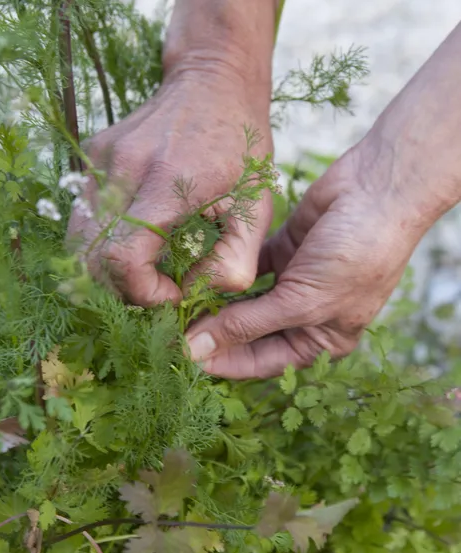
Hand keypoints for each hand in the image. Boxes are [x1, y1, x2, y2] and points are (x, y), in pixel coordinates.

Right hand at [68, 66, 272, 306]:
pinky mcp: (93, 155)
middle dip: (121, 288)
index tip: (173, 293)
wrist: (214, 78)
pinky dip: (101, 241)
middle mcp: (123, 168)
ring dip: (106, 268)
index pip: (121, 259)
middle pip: (89, 257)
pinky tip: (136, 239)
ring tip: (145, 268)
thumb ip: (233, 262)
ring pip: (77, 240)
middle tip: (157, 287)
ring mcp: (101, 159)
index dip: (142, 293)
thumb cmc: (242, 144)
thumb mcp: (257, 205)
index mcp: (167, 183)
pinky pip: (83, 216)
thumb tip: (193, 296)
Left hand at [185, 138, 430, 378]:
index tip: (184, 355)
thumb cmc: (356, 255)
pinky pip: (247, 267)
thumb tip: (197, 351)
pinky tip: (198, 274)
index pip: (262, 363)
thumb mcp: (302, 301)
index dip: (224, 362)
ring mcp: (292, 282)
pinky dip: (226, 270)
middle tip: (173, 328)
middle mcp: (304, 315)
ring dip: (216, 303)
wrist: (380, 189)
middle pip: (248, 334)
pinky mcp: (282, 250)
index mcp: (320, 341)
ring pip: (244, 301)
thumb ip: (247, 326)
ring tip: (179, 304)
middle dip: (215, 332)